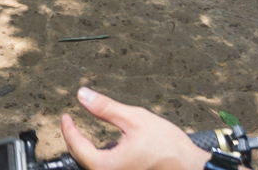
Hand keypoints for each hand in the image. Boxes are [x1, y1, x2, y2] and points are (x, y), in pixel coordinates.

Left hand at [61, 87, 207, 169]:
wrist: (191, 167)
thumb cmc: (168, 147)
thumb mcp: (134, 119)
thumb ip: (105, 108)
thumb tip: (83, 95)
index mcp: (107, 165)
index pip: (77, 147)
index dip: (68, 129)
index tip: (65, 116)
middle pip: (83, 158)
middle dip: (75, 140)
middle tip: (70, 123)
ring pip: (94, 165)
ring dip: (88, 150)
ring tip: (84, 133)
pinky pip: (107, 168)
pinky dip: (102, 157)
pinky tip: (111, 146)